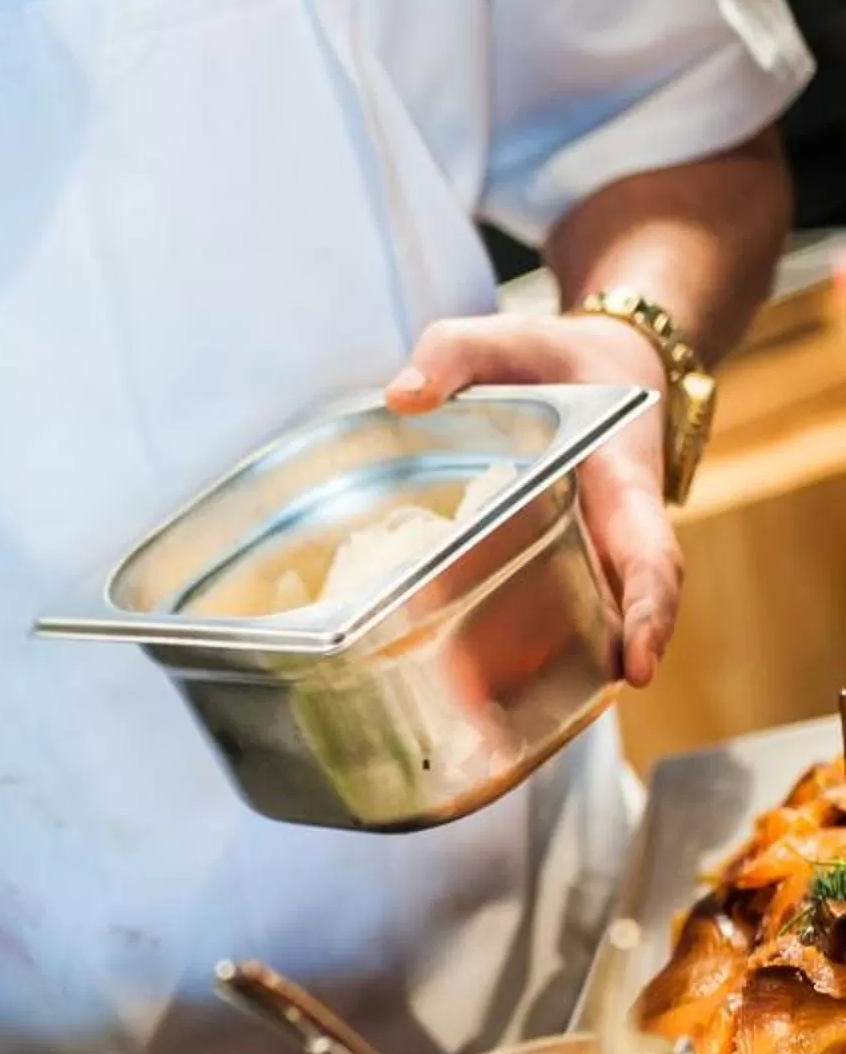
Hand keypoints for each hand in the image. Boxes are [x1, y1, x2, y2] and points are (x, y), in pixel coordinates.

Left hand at [385, 310, 676, 688]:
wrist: (608, 364)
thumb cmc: (557, 355)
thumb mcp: (508, 335)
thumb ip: (455, 353)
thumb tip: (402, 398)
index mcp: (622, 476)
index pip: (650, 551)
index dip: (649, 609)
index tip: (641, 663)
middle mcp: (618, 524)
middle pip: (630, 602)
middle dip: (614, 655)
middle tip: (567, 710)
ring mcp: (597, 546)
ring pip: (597, 614)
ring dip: (569, 663)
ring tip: (508, 718)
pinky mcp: (570, 554)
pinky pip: (563, 601)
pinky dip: (535, 642)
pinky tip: (479, 686)